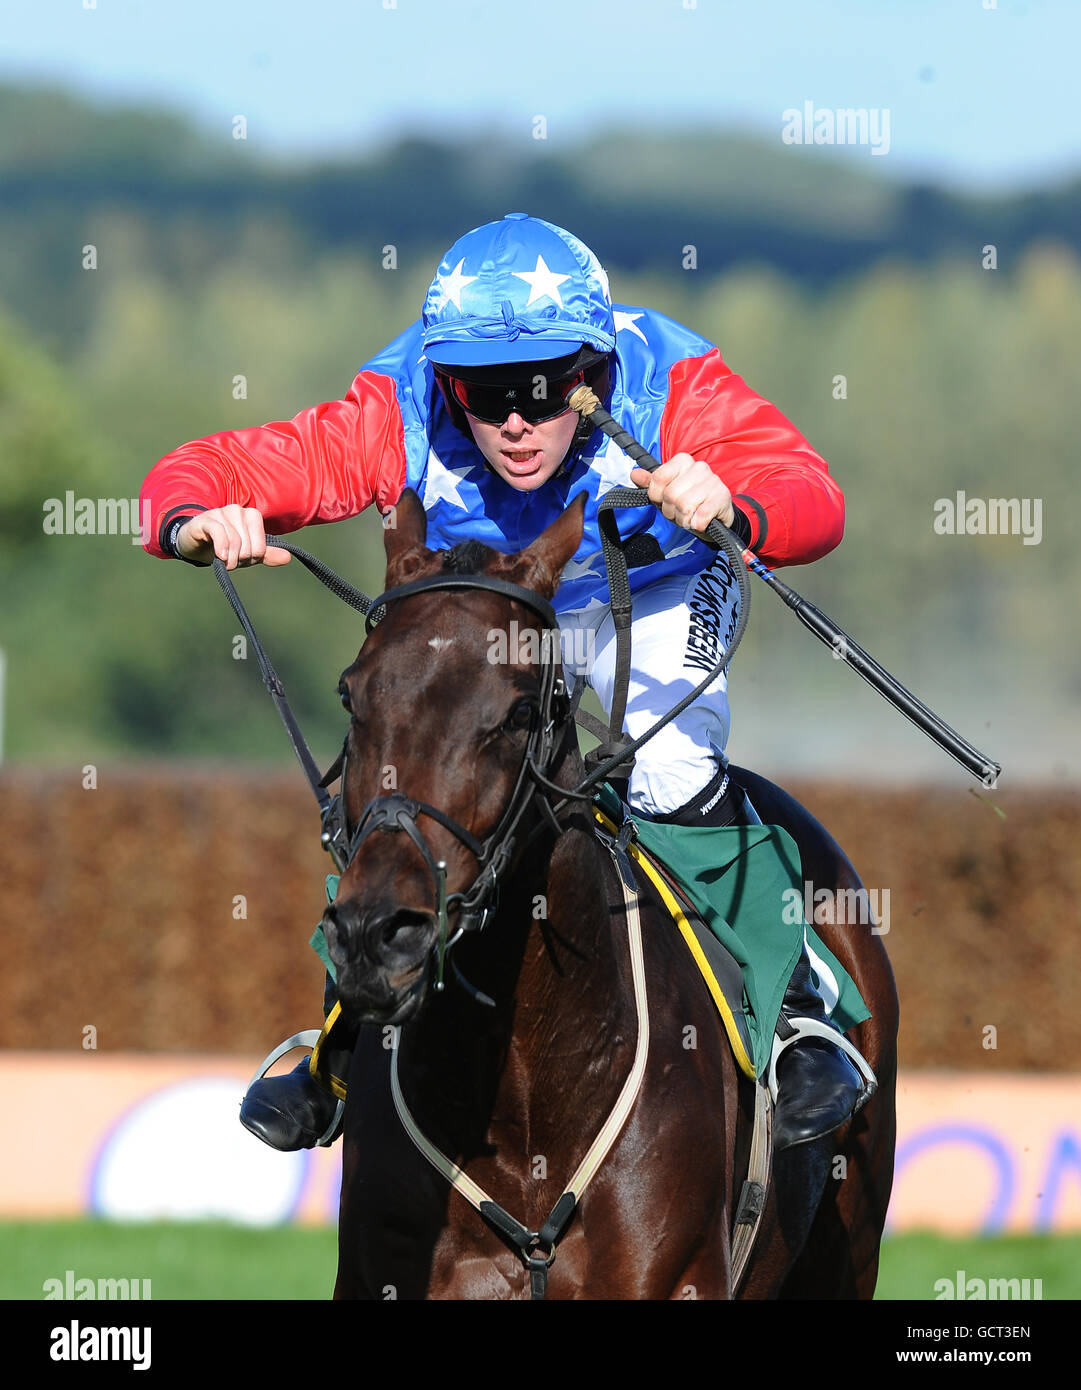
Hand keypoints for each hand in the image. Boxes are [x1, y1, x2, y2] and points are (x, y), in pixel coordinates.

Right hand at [176, 505, 291, 568]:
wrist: (195, 542)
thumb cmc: (224, 546)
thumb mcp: (247, 552)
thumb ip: (267, 554)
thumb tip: (288, 558)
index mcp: (252, 516)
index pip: (261, 546)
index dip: (253, 557)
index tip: (243, 559)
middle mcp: (238, 510)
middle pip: (248, 546)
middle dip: (240, 559)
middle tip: (231, 561)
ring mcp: (221, 512)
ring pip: (235, 541)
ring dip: (230, 558)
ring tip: (224, 561)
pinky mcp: (206, 519)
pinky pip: (219, 533)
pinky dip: (222, 548)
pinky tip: (221, 556)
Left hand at [630, 453, 734, 533]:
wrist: (716, 515)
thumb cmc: (689, 502)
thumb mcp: (667, 492)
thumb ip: (651, 483)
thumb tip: (634, 473)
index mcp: (683, 461)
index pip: (658, 478)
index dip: (656, 496)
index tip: (664, 500)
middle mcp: (699, 467)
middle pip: (670, 495)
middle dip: (670, 511)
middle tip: (679, 512)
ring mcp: (713, 481)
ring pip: (684, 507)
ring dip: (683, 519)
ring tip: (690, 517)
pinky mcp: (722, 497)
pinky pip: (700, 517)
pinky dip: (697, 525)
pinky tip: (700, 521)